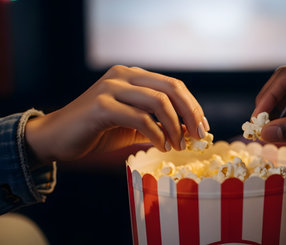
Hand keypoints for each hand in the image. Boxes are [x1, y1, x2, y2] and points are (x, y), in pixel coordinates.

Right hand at [25, 65, 209, 162]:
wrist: (57, 138)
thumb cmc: (97, 132)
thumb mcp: (134, 125)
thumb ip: (158, 124)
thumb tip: (188, 133)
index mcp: (133, 75)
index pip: (173, 85)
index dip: (192, 106)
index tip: (203, 127)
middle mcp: (123, 75)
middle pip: (170, 88)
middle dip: (189, 113)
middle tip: (198, 136)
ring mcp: (111, 87)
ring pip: (158, 101)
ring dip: (174, 127)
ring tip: (178, 146)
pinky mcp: (101, 105)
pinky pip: (140, 118)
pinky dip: (156, 134)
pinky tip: (161, 146)